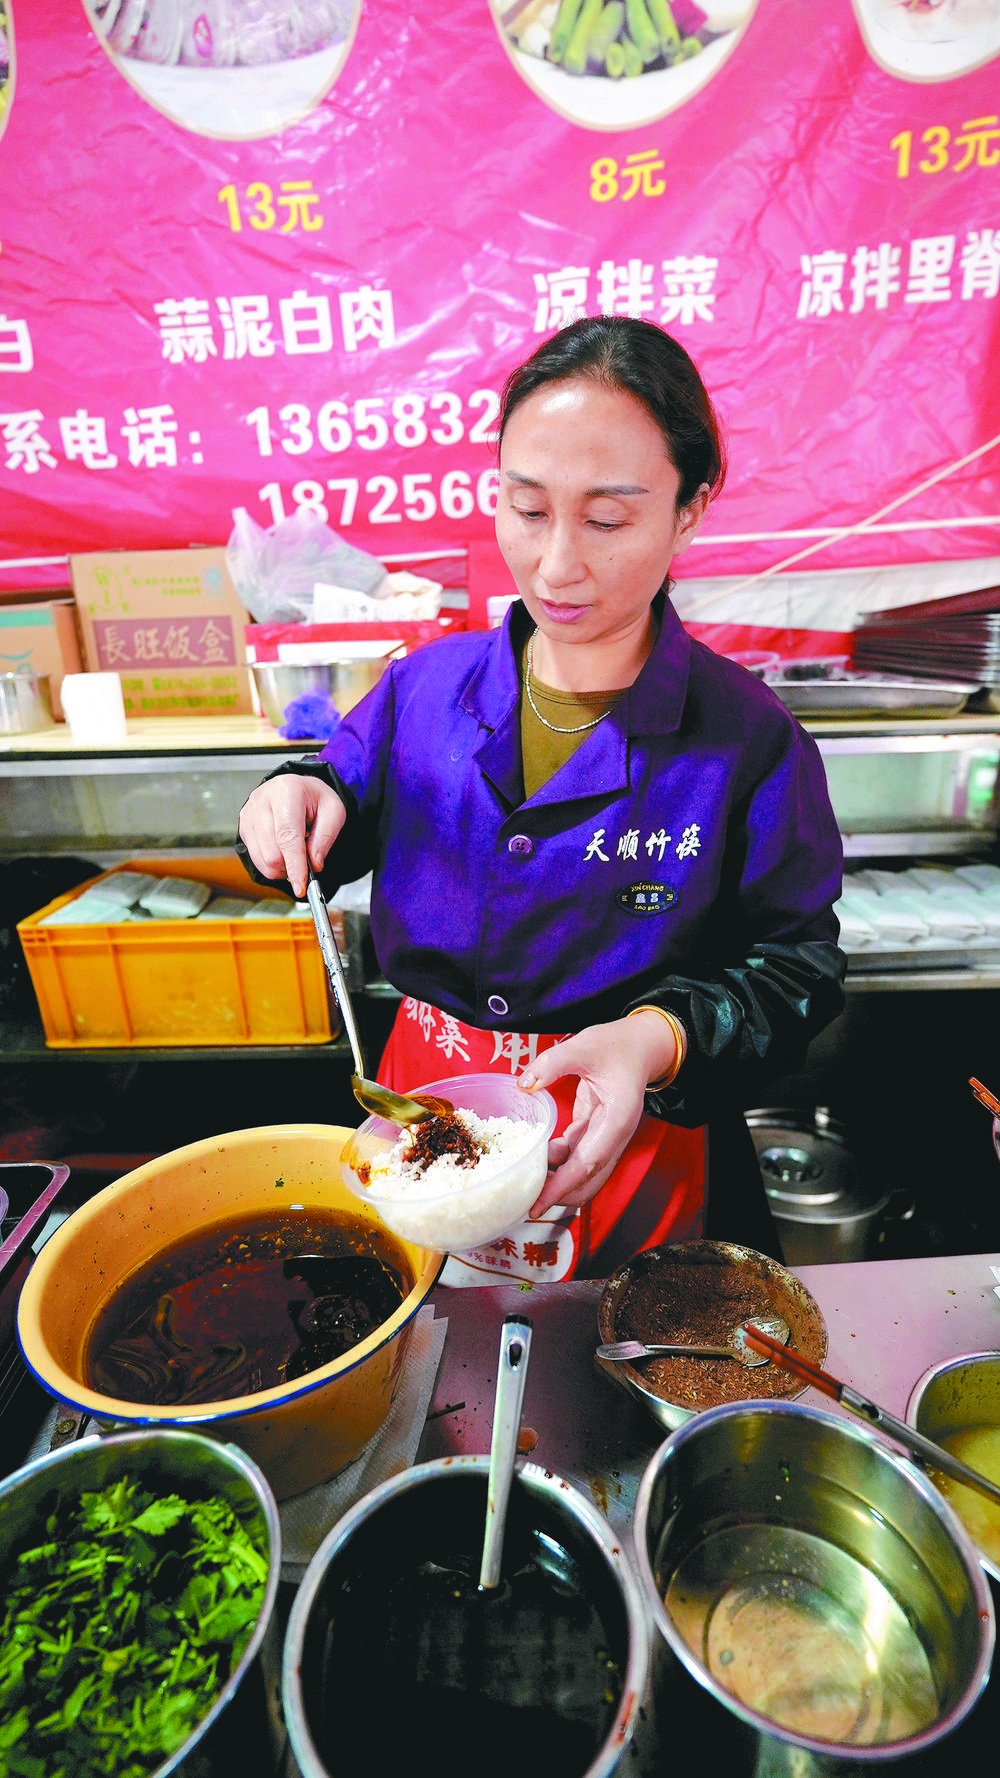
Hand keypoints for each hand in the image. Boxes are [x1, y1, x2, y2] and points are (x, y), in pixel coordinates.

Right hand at [238, 777, 346, 899]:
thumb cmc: (315, 799)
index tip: (301, 885)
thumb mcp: (334, 812)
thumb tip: (314, 865)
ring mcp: (249, 815)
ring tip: (296, 853)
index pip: (288, 836)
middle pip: (272, 852)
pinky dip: (272, 864)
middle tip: (307, 860)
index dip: (295, 864)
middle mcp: (262, 800)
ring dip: (283, 867)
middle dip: (292, 866)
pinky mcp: (243, 827)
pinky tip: (283, 851)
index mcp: (287, 791)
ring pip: (263, 860)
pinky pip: (256, 859)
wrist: (297, 788)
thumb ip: (326, 838)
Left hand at [519, 1011, 678, 1215]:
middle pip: (588, 1180)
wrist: (642, 1044)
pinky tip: (536, 1156)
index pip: (587, 1164)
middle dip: (559, 1194)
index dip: (561, 1186)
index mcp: (617, 1120)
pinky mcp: (597, 1130)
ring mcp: (607, 1135)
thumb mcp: (583, 1046)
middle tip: (524, 1198)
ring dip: (558, 1180)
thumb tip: (524, 1084)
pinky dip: (558, 1162)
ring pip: (583, 1172)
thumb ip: (553, 1063)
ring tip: (525, 1180)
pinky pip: (577, 1155)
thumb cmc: (618, 1044)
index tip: (537, 1204)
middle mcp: (615, 1135)